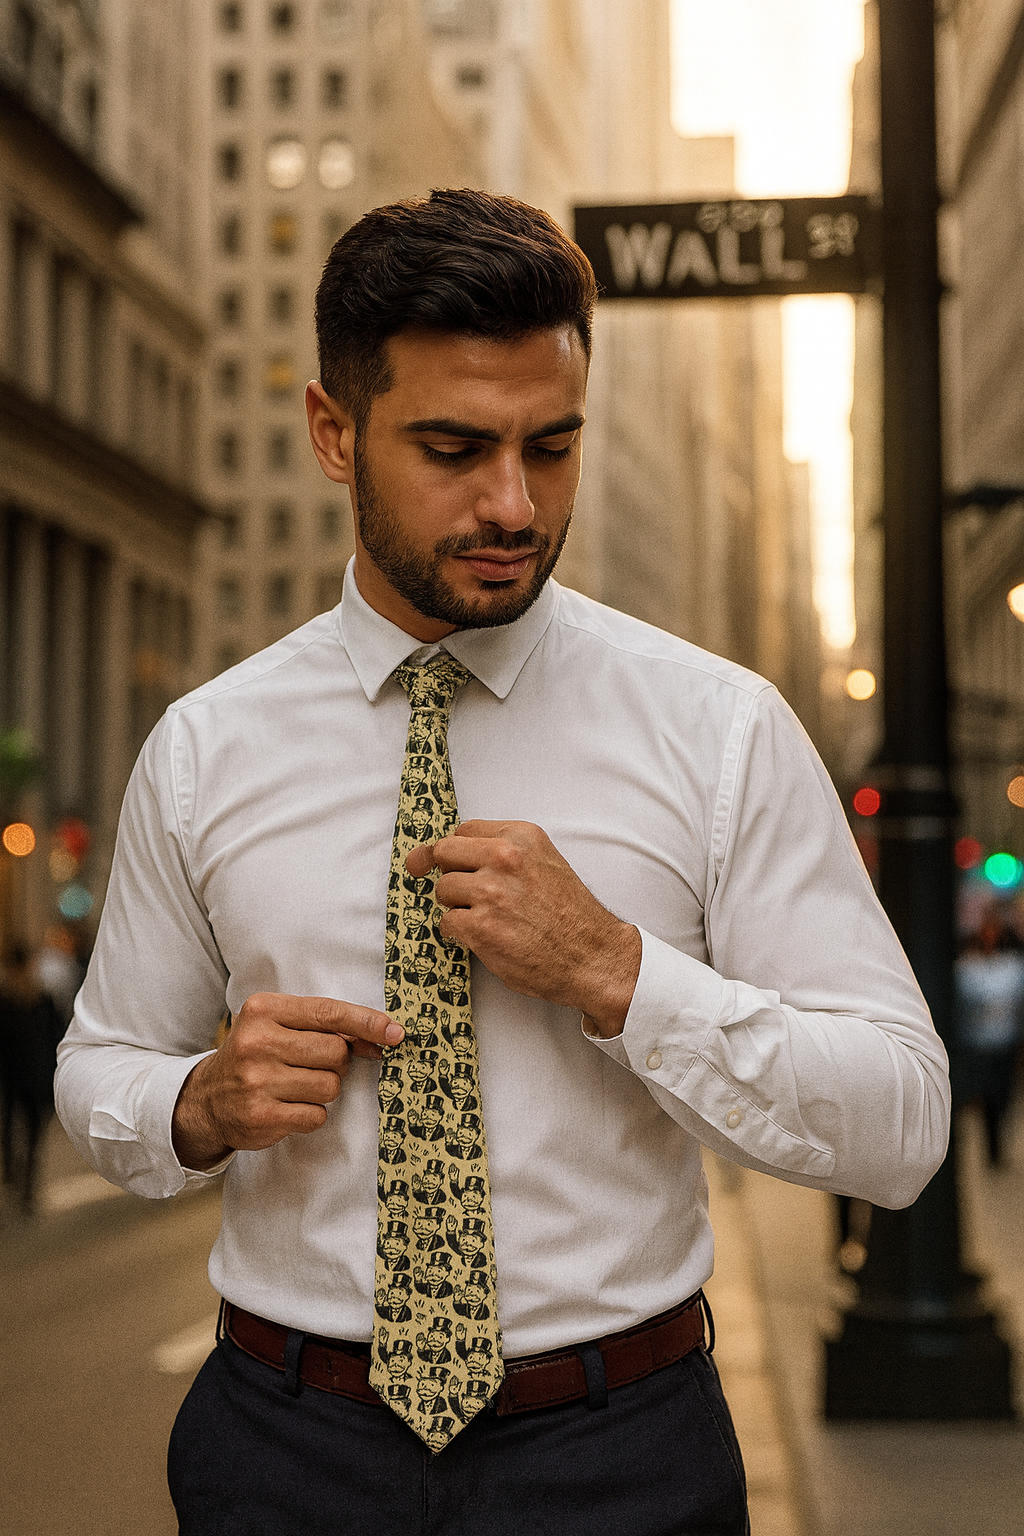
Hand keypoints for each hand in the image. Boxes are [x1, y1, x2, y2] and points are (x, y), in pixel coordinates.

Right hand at [171, 992, 402, 1169]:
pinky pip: (316, 1115)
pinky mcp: (261, 1116)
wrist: (208, 1099)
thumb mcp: (279, 1026)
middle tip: (313, 1065)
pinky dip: (311, 1114)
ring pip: (330, 1086)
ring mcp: (257, 1081)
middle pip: (336, 1052)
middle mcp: (258, 1042)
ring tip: (296, 1086)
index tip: (395, 1033)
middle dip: (337, 1062)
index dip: (367, 1022)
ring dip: (324, 1089)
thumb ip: (325, 1026)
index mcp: (263, 1009)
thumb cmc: (256, 1055)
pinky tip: (288, 1107)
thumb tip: (383, 1038)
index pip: (328, 1012)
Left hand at [406, 821, 641, 1037]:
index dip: (451, 848)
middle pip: (443, 853)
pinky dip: (458, 933)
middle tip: (441, 885)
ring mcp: (491, 892)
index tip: (435, 858)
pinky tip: (480, 937)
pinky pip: (447, 922)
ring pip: (443, 890)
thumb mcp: (546, 863)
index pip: (465, 830)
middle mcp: (505, 858)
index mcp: (521, 837)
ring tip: (482, 918)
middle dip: (441, 870)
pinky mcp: (481, 927)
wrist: (594, 956)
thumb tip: (462, 854)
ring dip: (454, 906)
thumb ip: (509, 853)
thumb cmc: (571, 915)